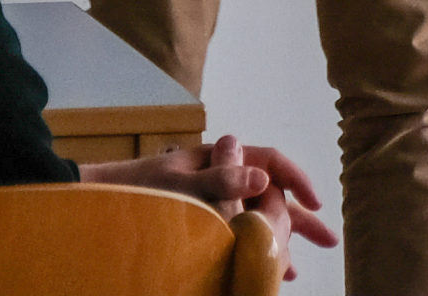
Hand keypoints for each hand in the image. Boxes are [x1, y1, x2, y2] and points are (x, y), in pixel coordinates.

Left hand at [80, 133, 335, 274]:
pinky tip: (265, 270)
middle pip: (269, 191)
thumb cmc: (135, 188)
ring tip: (302, 264)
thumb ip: (217, 177)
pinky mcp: (202, 221)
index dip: (295, 179)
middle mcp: (219, 175)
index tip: (314, 203)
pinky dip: (254, 249)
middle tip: (328, 239)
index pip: (268, 159)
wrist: (99, 202)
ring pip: (255, 216)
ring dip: (279, 237)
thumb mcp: (177, 183)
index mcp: (217, 157)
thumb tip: (259, 174)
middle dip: (298, 215)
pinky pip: (238, 233)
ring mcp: (211, 199)